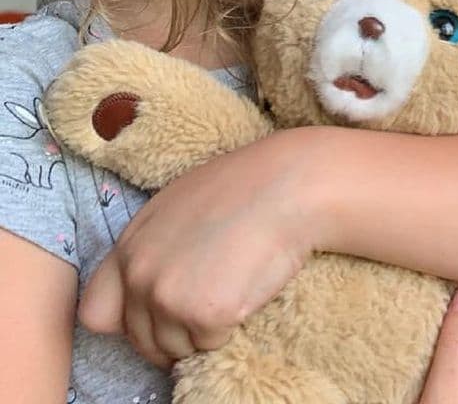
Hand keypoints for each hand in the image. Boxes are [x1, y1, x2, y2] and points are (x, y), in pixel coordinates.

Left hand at [78, 129, 316, 368]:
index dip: (127, 320)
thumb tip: (146, 284)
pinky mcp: (206, 315)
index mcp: (130, 245)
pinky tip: (244, 289)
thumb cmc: (241, 187)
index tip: (155, 315)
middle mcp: (140, 274)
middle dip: (171, 333)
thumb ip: (151, 245)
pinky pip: (211, 344)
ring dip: (202, 332)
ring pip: (177, 348)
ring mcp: (170, 297)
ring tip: (230, 287)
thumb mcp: (176, 205)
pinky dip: (229, 329)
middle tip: (206, 304)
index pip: (95, 313)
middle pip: (142, 340)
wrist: (285, 187)